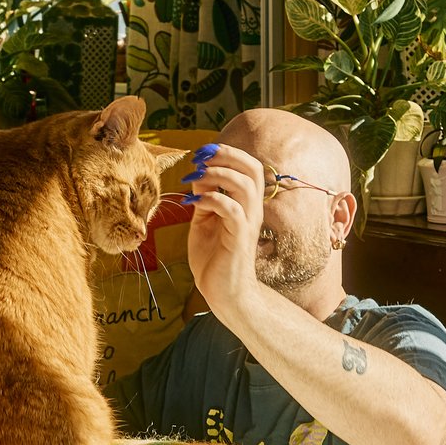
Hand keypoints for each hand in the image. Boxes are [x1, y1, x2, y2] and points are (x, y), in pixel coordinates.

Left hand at [182, 144, 264, 323]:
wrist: (222, 292)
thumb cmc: (214, 257)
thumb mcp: (204, 220)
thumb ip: (204, 197)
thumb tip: (198, 173)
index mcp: (246, 202)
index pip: (248, 165)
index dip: (227, 152)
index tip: (200, 153)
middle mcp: (252, 209)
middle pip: (252, 168)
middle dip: (226, 155)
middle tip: (200, 158)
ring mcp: (248, 222)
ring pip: (244, 184)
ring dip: (217, 175)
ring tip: (194, 179)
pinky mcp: (239, 237)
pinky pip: (231, 209)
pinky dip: (210, 199)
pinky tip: (192, 204)